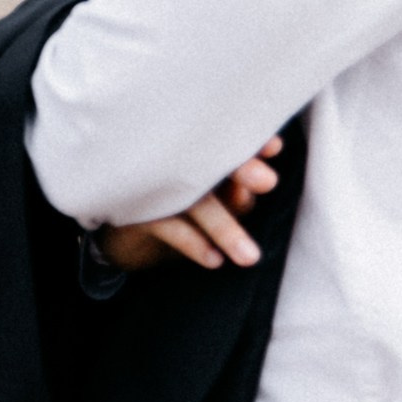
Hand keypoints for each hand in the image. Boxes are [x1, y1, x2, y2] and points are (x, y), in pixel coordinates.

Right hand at [98, 135, 282, 271]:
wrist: (126, 232)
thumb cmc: (183, 207)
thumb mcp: (214, 197)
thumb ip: (237, 190)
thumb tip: (261, 185)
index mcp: (195, 153)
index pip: (225, 142)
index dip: (251, 143)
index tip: (274, 148)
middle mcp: (173, 163)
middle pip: (209, 162)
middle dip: (241, 171)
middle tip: (268, 181)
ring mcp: (153, 185)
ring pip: (195, 202)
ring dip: (225, 228)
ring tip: (250, 257)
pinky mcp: (134, 210)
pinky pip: (167, 226)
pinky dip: (191, 242)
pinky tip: (214, 260)